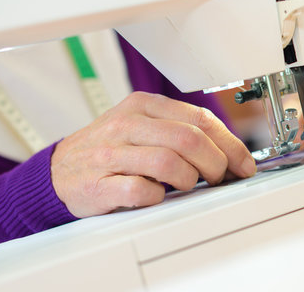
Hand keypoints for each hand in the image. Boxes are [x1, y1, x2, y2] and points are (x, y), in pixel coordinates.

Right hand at [51, 92, 255, 217]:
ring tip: (188, 185)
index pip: (199, 118)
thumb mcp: (142, 126)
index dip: (230, 143)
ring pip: (169, 162)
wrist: (60, 170)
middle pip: (190, 139)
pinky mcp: (99, 183)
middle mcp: (127, 124)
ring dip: (190, 180)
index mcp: (143, 105)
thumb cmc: (110, 149)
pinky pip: (141, 190)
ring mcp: (111, 153)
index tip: (243, 163)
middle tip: (221, 178)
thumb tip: (228, 153)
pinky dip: (158, 196)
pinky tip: (157, 195)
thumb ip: (179, 131)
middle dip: (217, 163)